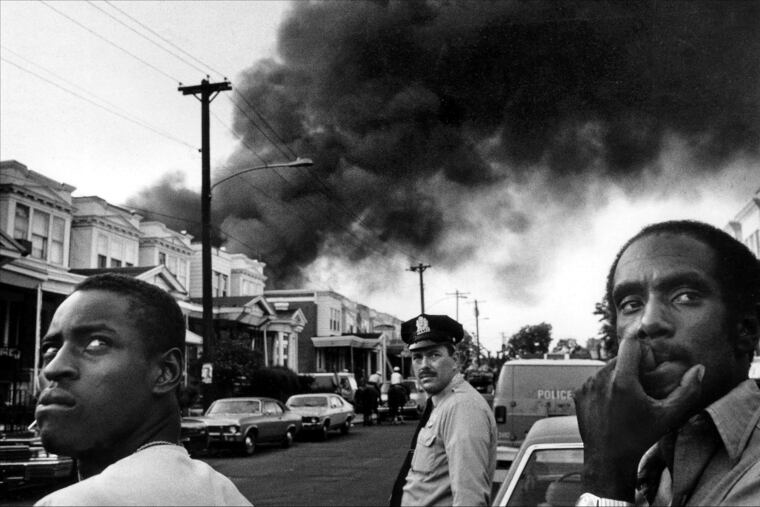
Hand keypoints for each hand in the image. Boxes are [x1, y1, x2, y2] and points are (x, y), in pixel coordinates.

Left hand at [573, 337, 703, 500]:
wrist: (608, 459)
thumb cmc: (640, 437)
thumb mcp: (668, 416)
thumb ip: (687, 391)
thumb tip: (698, 368)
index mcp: (622, 380)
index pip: (630, 343)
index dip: (642, 348)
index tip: (649, 361)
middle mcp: (600, 378)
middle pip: (619, 358)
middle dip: (632, 366)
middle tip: (642, 385)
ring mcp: (587, 386)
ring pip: (606, 369)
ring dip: (618, 376)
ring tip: (628, 397)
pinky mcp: (578, 394)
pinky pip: (594, 381)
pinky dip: (604, 387)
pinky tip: (613, 404)